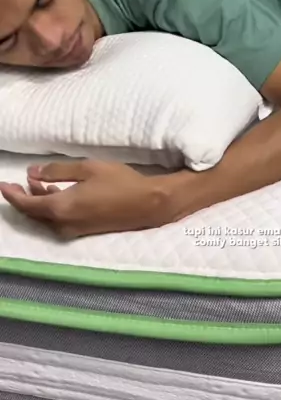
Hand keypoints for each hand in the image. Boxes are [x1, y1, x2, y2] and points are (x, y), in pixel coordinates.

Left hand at [0, 159, 172, 238]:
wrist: (148, 204)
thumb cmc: (120, 183)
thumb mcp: (87, 168)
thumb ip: (57, 171)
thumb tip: (33, 173)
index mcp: (60, 209)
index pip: (26, 205)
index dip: (12, 194)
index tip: (3, 184)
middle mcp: (63, 224)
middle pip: (34, 214)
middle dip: (23, 198)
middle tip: (16, 183)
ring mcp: (74, 230)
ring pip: (46, 218)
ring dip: (39, 202)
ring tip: (36, 183)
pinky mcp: (84, 231)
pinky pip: (59, 221)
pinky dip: (52, 207)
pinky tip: (56, 193)